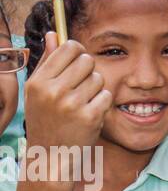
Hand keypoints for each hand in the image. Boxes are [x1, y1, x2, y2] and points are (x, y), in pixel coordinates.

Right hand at [24, 35, 112, 168]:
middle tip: (78, 88)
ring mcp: (72, 104)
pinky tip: (88, 115)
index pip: (69, 47)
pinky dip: (101, 104)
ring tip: (80, 104)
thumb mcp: (38, 91)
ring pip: (99, 78)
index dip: (77, 52)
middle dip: (87, 71)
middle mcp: (53, 91)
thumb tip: (53, 33)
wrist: (51, 157)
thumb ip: (47, 61)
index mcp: (38, 82)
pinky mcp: (90, 116)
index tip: (75, 64)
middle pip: (87, 60)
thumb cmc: (46, 119)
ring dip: (94, 89)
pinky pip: (106, 95)